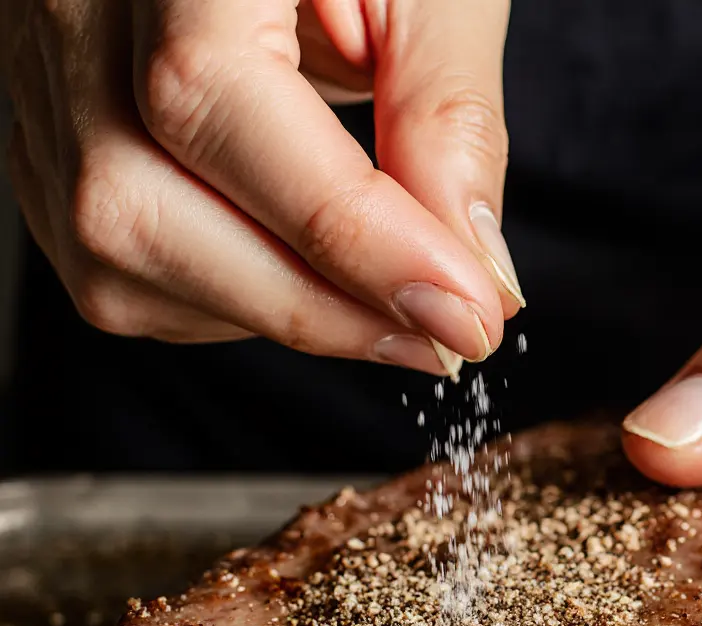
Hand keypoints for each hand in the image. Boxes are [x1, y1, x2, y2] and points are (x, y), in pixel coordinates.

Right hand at [2, 0, 522, 376]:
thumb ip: (446, 114)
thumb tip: (475, 270)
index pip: (213, 101)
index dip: (349, 234)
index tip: (463, 311)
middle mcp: (68, 6)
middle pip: (142, 208)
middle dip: (320, 308)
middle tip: (441, 334)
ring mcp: (42, 81)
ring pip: (117, 259)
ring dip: (278, 313)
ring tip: (384, 303)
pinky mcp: (53, 144)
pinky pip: (119, 271)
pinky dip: (233, 302)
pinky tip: (305, 275)